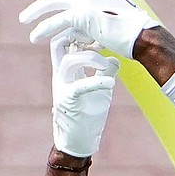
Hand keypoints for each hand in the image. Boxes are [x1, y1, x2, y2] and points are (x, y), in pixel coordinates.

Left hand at [18, 0, 152, 58]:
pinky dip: (43, 29)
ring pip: (51, 2)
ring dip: (34, 11)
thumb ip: (92, 20)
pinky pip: (56, 21)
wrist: (142, 36)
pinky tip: (34, 37)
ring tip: (23, 20)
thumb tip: (80, 31)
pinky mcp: (81, 14)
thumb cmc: (131, 33)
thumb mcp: (110, 21)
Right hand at [49, 35, 118, 158]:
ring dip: (92, 59)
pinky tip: (111, 83)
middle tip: (98, 41)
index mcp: (65, 71)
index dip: (79, 32)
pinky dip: (97, 81)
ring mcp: (62, 88)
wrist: (78, 143)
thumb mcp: (100, 89)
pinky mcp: (68, 102)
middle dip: (78, 37)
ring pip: (70, 61)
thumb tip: (115, 59)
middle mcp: (60, 76)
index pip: (64, 41)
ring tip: (108, 66)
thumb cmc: (87, 116)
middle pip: (58, 43)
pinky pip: (79, 86)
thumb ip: (105, 72)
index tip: (99, 36)